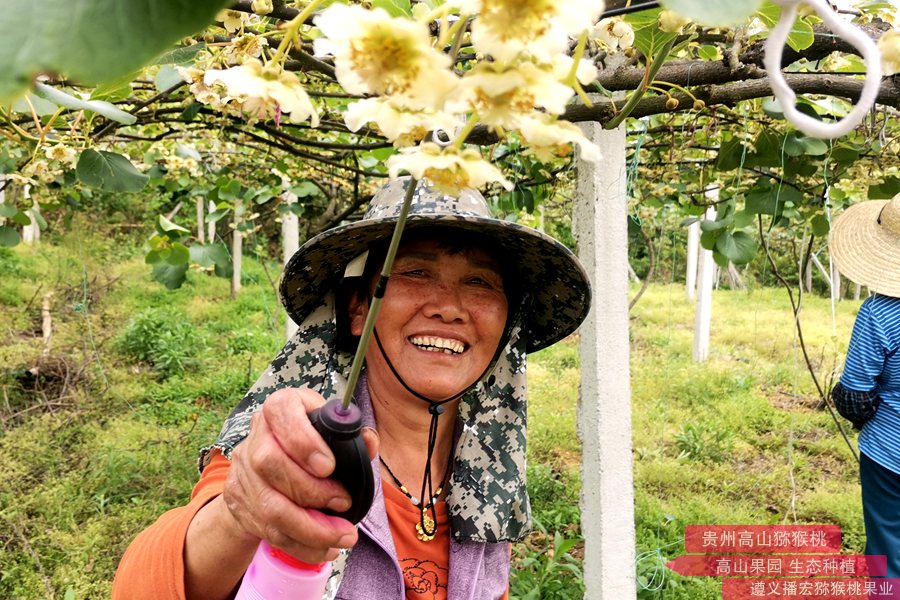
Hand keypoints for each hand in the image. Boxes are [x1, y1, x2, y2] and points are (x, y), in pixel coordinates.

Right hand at [223, 387, 378, 562]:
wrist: (268, 466)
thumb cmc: (310, 443)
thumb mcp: (332, 431)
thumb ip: (351, 435)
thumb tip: (368, 440)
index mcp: (280, 408)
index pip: (281, 411)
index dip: (303, 440)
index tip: (328, 466)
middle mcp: (256, 435)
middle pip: (269, 462)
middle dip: (312, 491)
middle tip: (345, 504)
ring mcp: (243, 470)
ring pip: (268, 505)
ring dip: (310, 528)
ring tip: (342, 536)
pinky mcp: (239, 501)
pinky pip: (268, 530)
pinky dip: (300, 545)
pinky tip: (324, 548)